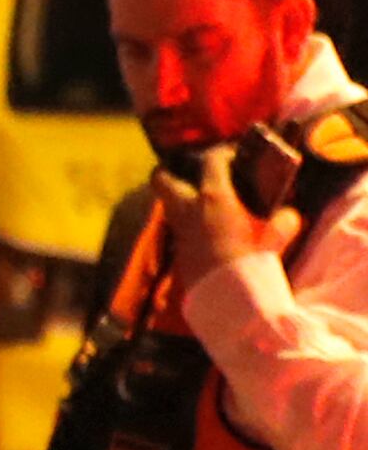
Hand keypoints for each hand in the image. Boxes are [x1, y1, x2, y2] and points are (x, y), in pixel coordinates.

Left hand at [160, 147, 302, 289]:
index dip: (221, 152)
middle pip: (161, 179)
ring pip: (167, 204)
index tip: (232, 155)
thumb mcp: (275, 237)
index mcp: (213, 197)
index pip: (211, 160)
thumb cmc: (253, 261)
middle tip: (186, 171)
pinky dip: (185, 221)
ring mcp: (178, 229)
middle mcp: (188, 209)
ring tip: (198, 200)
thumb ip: (282, 221)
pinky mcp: (176, 249)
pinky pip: (177, 227)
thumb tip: (287, 214)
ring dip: (177, 198)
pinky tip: (202, 227)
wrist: (228, 297)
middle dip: (168, 171)